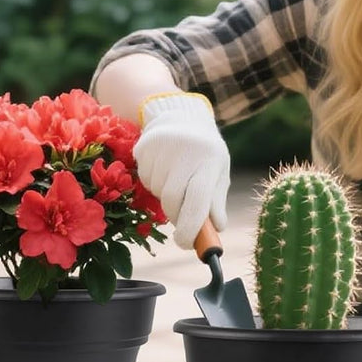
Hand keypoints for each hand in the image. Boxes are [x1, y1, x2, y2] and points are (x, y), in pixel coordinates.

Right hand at [134, 92, 229, 248]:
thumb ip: (216, 201)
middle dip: (176, 216)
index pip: (198, 199)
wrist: (181, 116)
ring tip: (176, 180)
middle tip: (182, 221)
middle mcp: (186, 151)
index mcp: (210, 159)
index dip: (191, 227)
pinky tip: (164, 168)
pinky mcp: (144, 146)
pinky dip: (154, 183)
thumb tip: (217, 229)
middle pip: (172, 199)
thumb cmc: (205, 153)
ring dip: (165, 197)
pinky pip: (145, 179)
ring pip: (157, 191)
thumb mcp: (217, 173)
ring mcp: (163, 147)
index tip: (186, 244)